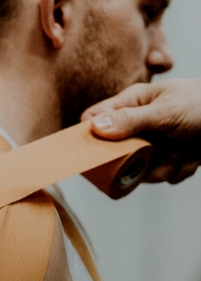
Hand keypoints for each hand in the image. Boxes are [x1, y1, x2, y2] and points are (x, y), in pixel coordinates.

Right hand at [82, 79, 200, 183]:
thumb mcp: (165, 112)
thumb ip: (130, 120)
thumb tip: (94, 127)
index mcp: (132, 104)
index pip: (94, 120)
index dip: (90, 137)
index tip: (94, 153)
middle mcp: (139, 126)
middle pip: (116, 155)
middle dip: (137, 161)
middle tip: (153, 154)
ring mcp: (153, 144)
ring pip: (140, 170)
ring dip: (164, 167)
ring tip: (183, 152)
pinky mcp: (168, 159)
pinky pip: (162, 176)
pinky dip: (179, 170)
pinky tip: (193, 156)